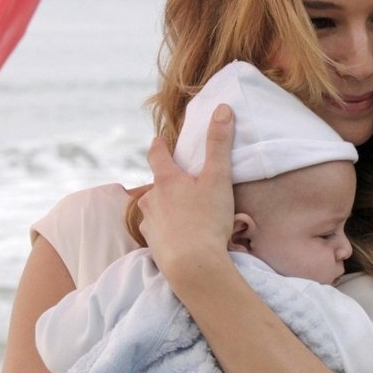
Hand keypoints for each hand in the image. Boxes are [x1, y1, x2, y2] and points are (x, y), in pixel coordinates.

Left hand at [138, 105, 235, 279]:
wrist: (192, 265)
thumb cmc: (206, 220)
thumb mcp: (218, 178)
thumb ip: (219, 143)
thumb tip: (223, 108)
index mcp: (166, 180)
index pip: (156, 154)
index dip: (159, 145)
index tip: (161, 140)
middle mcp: (152, 199)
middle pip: (158, 184)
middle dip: (171, 182)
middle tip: (188, 185)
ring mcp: (149, 222)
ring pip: (157, 208)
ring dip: (170, 208)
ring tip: (190, 215)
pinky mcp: (152, 243)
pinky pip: (159, 231)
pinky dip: (169, 230)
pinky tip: (184, 237)